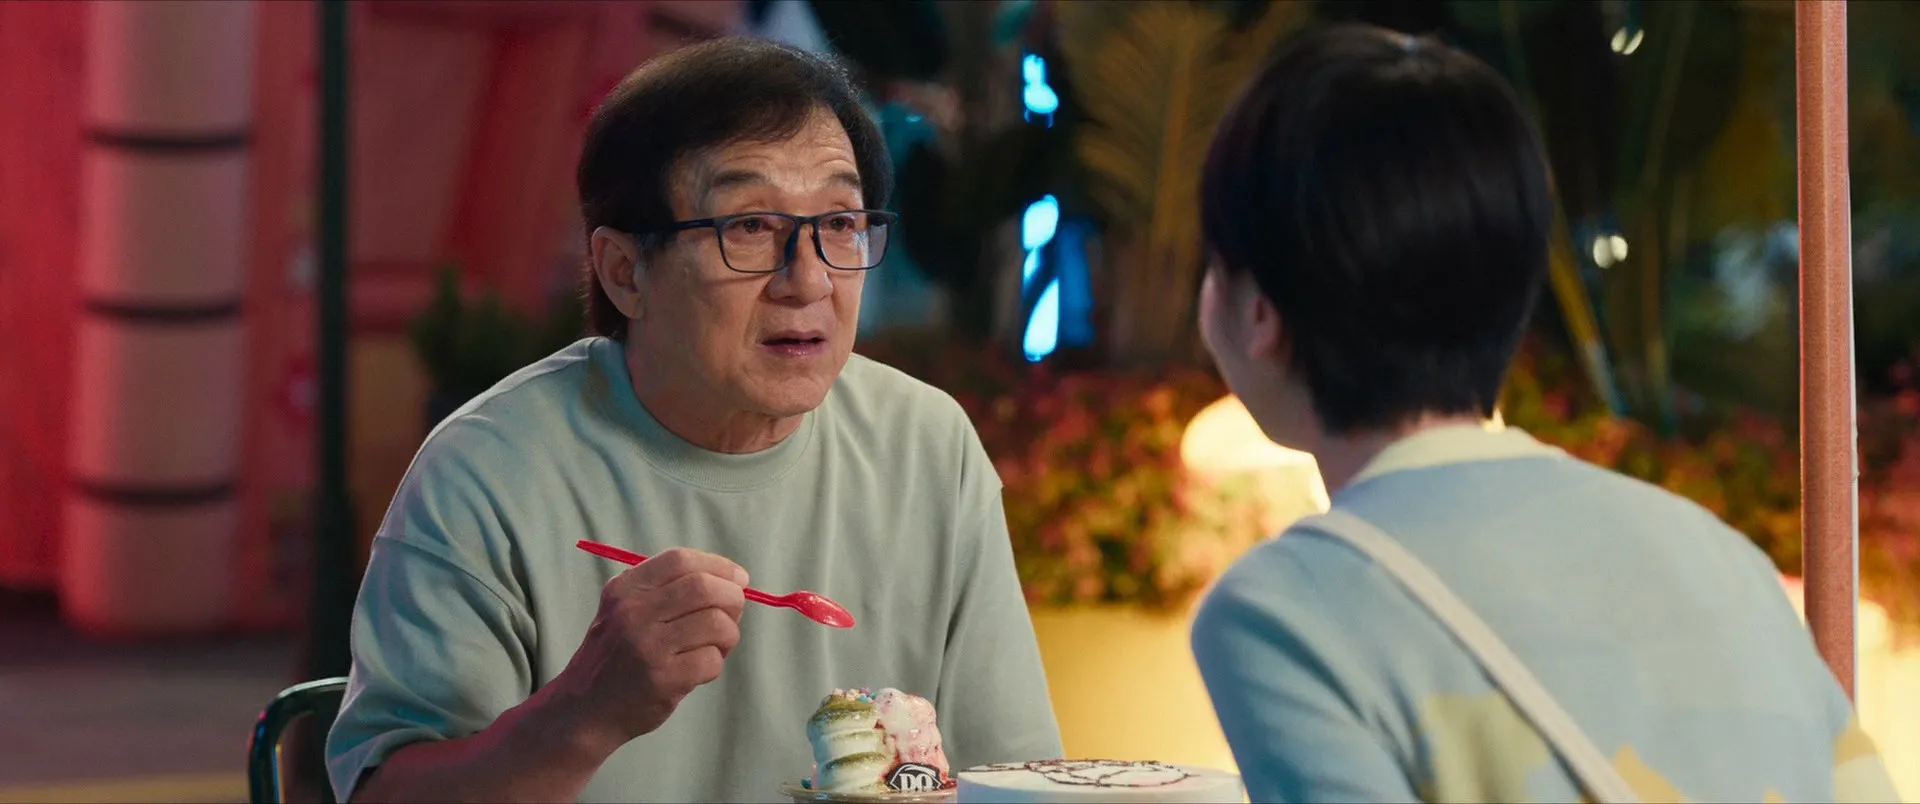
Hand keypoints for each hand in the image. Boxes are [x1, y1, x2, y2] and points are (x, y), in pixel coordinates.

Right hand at [553, 547, 748, 750]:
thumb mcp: (623, 611)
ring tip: (716, 646)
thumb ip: (666, 590)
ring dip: (728, 635)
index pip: (680, 560)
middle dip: (732, 599)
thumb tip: (732, 580)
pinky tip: (699, 671)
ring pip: (716, 624)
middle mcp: (633, 613)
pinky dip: (715, 664)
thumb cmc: (616, 656)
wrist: (583, 710)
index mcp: (624, 589)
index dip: (718, 566)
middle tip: (734, 614)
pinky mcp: (662, 679)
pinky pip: (712, 660)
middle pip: (704, 588)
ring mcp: (647, 646)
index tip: (739, 578)